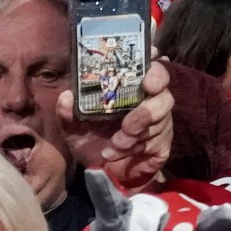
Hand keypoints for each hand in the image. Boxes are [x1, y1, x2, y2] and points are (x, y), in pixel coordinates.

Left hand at [62, 59, 174, 189]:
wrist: (102, 174)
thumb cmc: (92, 142)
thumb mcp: (74, 129)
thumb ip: (69, 113)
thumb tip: (66, 96)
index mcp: (129, 88)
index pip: (147, 64)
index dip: (151, 58)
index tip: (150, 56)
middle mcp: (148, 99)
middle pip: (163, 88)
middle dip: (149, 100)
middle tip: (130, 119)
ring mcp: (159, 121)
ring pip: (159, 117)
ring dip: (136, 129)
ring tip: (116, 142)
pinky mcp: (163, 143)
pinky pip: (157, 141)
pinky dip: (135, 147)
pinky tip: (117, 152)